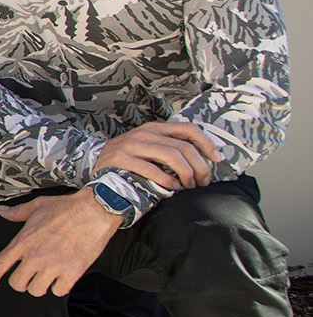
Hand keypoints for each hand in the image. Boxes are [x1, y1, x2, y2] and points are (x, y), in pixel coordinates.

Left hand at [0, 190, 118, 295]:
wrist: (95, 211)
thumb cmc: (67, 208)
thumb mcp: (36, 206)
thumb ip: (17, 213)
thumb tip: (2, 212)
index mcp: (23, 241)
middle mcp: (36, 256)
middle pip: (17, 284)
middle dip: (20, 281)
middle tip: (28, 275)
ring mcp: (54, 266)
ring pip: (36, 290)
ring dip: (40, 285)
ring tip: (46, 275)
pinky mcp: (72, 273)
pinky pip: (58, 291)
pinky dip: (59, 287)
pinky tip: (62, 277)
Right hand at [93, 122, 218, 191]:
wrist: (101, 178)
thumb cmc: (131, 167)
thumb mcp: (149, 149)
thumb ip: (170, 148)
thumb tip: (205, 159)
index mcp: (154, 128)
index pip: (188, 128)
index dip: (207, 143)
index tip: (217, 159)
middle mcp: (143, 133)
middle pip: (184, 147)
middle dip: (199, 166)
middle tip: (203, 181)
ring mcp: (131, 145)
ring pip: (172, 156)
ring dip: (186, 174)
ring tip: (189, 185)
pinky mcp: (121, 159)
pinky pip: (153, 170)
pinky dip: (168, 181)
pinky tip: (172, 188)